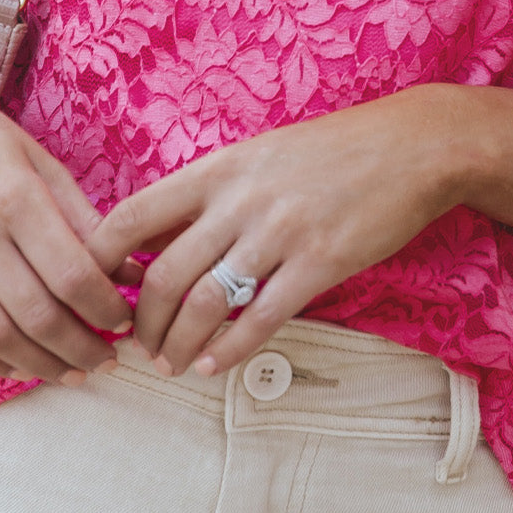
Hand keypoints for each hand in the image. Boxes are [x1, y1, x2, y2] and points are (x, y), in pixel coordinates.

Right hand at [0, 70, 134, 383]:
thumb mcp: (36, 159)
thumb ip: (80, 216)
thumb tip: (127, 269)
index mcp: (15, 197)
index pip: (71, 273)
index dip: (104, 308)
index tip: (125, 323)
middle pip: (36, 313)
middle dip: (80, 347)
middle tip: (107, 361)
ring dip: (39, 364)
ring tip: (71, 372)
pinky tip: (18, 365)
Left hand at [85, 85, 468, 376]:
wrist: (412, 147)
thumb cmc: (333, 151)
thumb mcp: (259, 155)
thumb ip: (209, 193)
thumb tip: (153, 238)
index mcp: (218, 168)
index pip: (132, 216)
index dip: (101, 262)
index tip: (100, 291)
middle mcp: (241, 200)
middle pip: (163, 275)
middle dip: (142, 322)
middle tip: (139, 345)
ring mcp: (280, 232)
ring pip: (205, 303)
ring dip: (178, 344)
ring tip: (171, 363)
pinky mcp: (320, 262)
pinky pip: (260, 319)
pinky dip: (228, 350)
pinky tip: (213, 364)